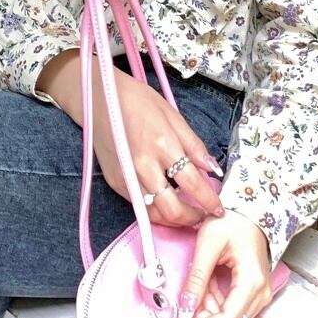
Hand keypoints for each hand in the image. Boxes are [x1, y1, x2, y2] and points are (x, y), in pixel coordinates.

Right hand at [92, 67, 225, 226]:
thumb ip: (193, 145)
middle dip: (192, 218)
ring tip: (186, 212)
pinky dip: (155, 208)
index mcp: (163, 145)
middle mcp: (144, 166)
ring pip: (154, 213)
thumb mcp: (172, 115)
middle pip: (172, 209)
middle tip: (203, 215)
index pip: (193, 184)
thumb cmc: (137, 101)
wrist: (99, 98)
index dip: (209, 201)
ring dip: (173, 219)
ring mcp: (127, 177)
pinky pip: (139, 205)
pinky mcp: (115, 182)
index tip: (218, 208)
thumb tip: (212, 168)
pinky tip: (165, 201)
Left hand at [179, 210, 272, 317]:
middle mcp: (261, 291)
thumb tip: (186, 305)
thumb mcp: (208, 244)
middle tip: (192, 293)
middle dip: (207, 311)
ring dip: (211, 305)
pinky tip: (210, 284)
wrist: (248, 214)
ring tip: (202, 282)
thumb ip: (197, 277)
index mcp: (251, 280)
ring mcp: (260, 293)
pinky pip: (234, 307)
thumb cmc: (233, 222)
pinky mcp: (255, 292)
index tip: (188, 316)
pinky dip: (217, 299)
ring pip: (231, 314)